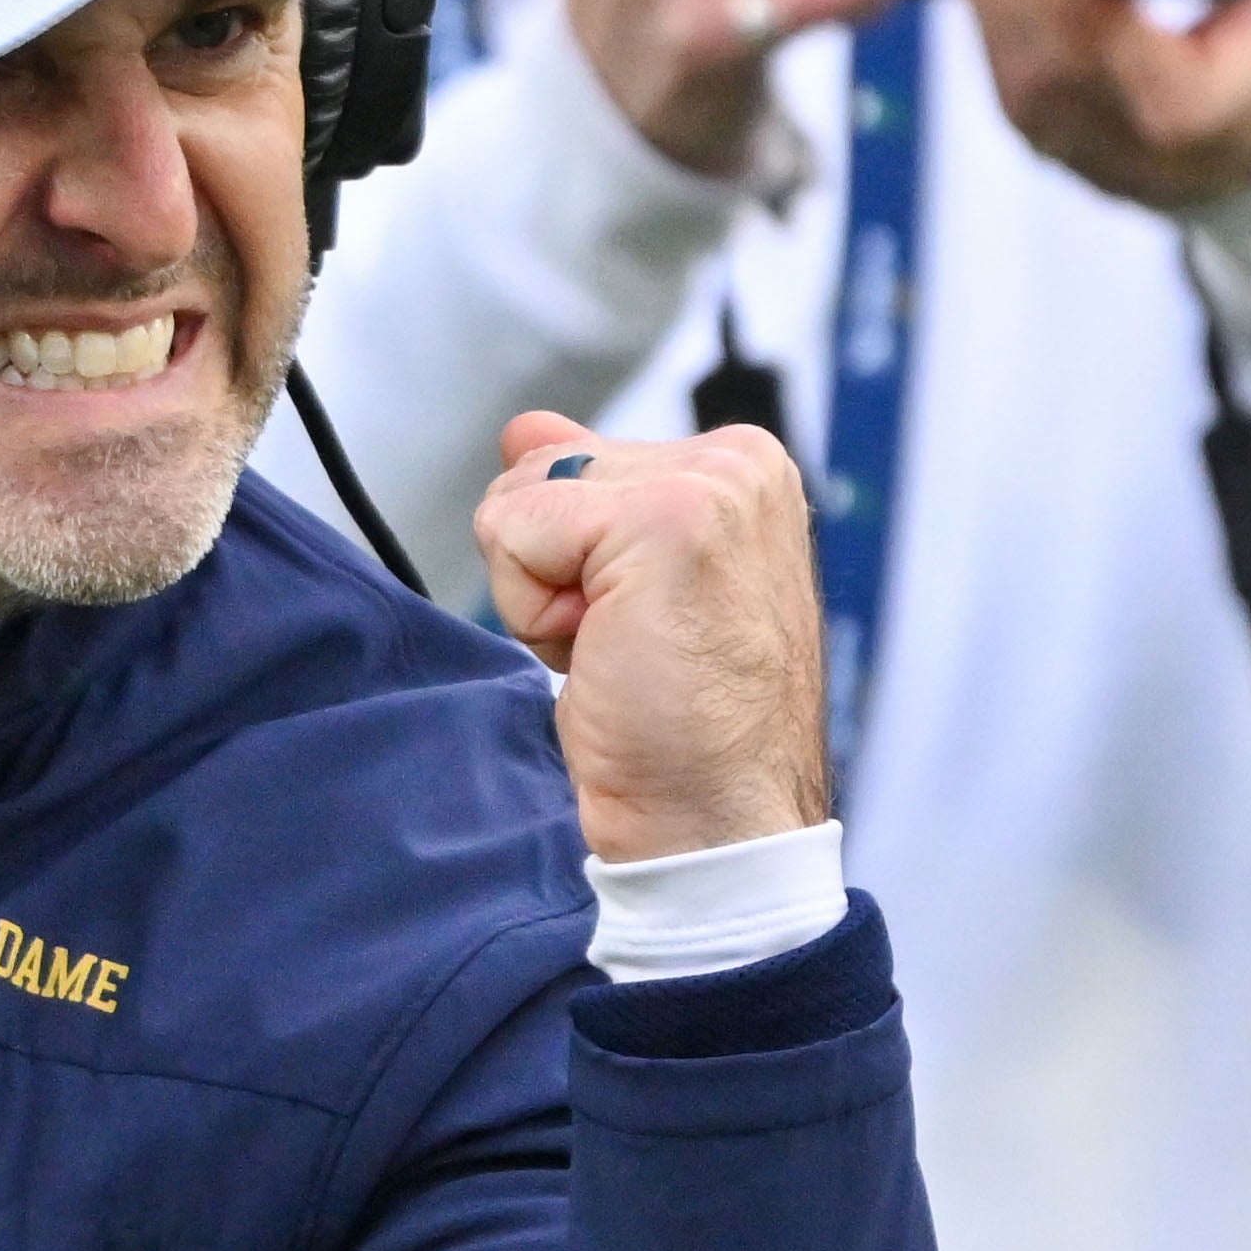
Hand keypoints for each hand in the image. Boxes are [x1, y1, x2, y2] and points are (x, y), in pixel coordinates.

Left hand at [475, 411, 828, 861]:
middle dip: (551, 573)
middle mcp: (737, 463)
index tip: (638, 625)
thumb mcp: (623, 589)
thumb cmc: (682, 731)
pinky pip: (512, 532)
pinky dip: (533, 613)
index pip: (572, 462)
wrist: (712, 820)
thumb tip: (524, 430)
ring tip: (623, 651)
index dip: (568, 561)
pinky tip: (606, 653)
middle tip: (629, 646)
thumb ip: (584, 496)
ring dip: (541, 598)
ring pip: (518, 499)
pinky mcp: (666, 518)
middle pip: (538, 472)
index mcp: (737, 470)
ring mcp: (711, 483)